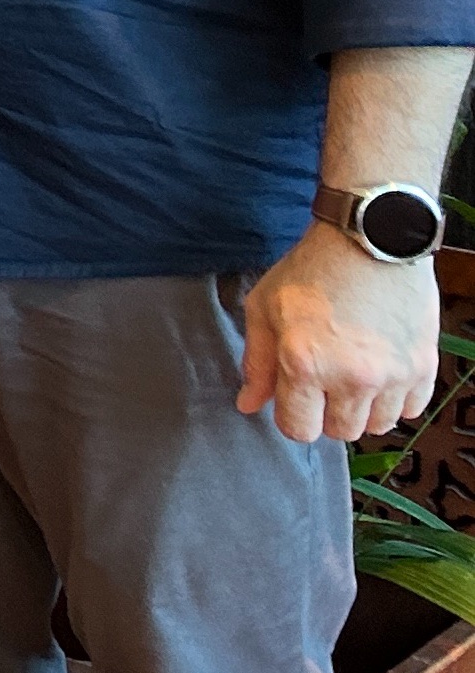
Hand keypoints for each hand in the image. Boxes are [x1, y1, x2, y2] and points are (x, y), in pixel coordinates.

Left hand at [239, 223, 448, 442]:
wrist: (369, 240)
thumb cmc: (310, 271)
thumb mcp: (264, 308)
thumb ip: (256, 363)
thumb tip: (248, 405)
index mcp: (305, 364)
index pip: (299, 429)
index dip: (293, 416)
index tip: (295, 397)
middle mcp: (352, 377)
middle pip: (341, 432)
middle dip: (327, 412)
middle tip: (325, 380)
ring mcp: (393, 375)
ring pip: (377, 426)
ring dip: (363, 409)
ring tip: (353, 375)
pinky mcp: (424, 367)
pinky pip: (411, 411)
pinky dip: (395, 400)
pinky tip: (382, 372)